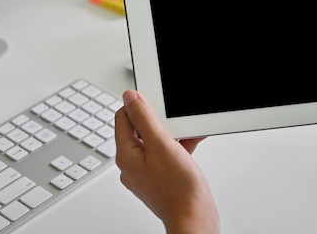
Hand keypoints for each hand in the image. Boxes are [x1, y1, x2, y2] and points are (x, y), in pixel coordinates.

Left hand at [115, 90, 219, 233]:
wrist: (194, 217)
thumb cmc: (178, 189)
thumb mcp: (160, 144)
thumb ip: (143, 118)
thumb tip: (129, 98)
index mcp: (126, 155)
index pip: (122, 118)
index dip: (137, 105)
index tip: (153, 100)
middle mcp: (132, 165)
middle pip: (139, 129)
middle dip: (158, 121)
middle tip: (171, 120)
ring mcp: (146, 173)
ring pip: (155, 142)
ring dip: (171, 134)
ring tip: (184, 133)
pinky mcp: (161, 178)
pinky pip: (165, 155)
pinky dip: (177, 147)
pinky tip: (190, 144)